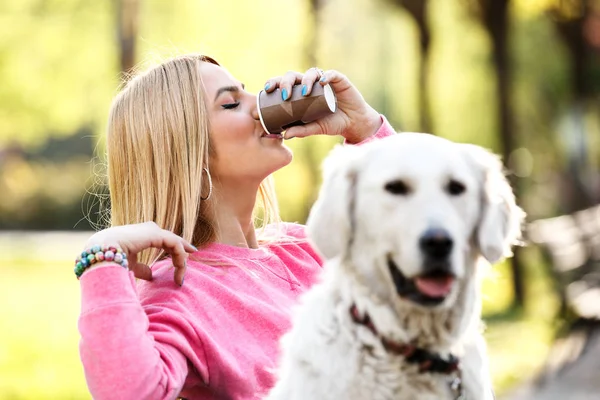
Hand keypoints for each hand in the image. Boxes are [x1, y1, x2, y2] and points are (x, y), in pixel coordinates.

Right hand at [82, 222, 196, 285]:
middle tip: (188, 263)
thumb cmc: (110, 261)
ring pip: (174, 243)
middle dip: (181, 251)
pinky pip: (174, 244)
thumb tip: (151, 275)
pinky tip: (182, 266)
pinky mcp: (156, 233)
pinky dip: (180, 256)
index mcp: (139, 235)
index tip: (182, 263)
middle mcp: (147, 229)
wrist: (100, 254)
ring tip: (181, 276)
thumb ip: (141, 268)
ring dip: (180, 260)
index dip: (174, 249)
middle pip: (170, 240)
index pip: (162, 240)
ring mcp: (151, 230)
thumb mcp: (128, 266)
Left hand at [263, 68, 381, 142]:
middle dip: (286, 82)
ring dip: (305, 80)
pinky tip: (322, 82)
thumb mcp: (315, 128)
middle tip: (284, 95)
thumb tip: (285, 135)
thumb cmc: (331, 123)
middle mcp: (310, 84)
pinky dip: (326, 76)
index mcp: (300, 93)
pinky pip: (331, 74)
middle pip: (294, 76)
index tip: (266, 90)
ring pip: (311, 73)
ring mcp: (324, 81)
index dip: (274, 82)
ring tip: (304, 93)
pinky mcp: (339, 80)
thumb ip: (301, 131)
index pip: (284, 83)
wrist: (353, 123)